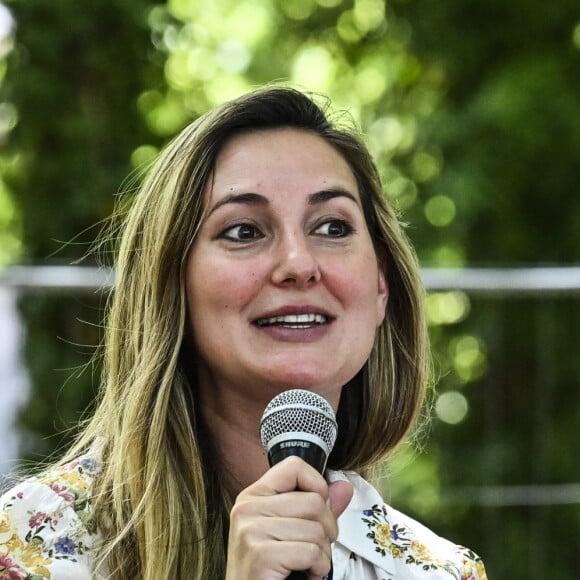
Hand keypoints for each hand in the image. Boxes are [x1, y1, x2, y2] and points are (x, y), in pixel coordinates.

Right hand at [226, 456, 352, 579]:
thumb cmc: (270, 570)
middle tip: (313, 550)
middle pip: (314, 501)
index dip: (316, 485)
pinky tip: (304, 575)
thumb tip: (344, 487)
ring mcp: (251, 530)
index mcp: (253, 495)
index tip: (318, 511)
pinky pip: (311, 552)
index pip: (294, 466)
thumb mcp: (291, 532)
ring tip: (306, 565)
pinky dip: (318, 569)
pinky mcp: (260, 556)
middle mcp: (248, 508)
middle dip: (326, 530)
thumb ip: (317, 508)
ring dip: (322, 554)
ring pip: (316, 529)